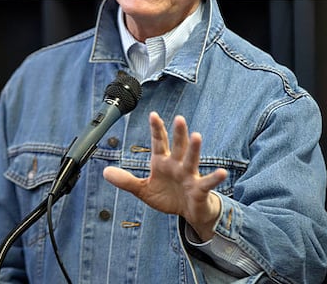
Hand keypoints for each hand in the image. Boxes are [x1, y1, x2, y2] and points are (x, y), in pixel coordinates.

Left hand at [103, 112, 226, 239]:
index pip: (159, 143)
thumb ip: (126, 181)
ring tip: (197, 136)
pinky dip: (214, 178)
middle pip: (178, 146)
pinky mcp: (200, 190)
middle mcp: (177, 165)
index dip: (157, 129)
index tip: (153, 115)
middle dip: (178, 133)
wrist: (188, 212)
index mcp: (163, 162)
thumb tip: (105, 172)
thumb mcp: (143, 190)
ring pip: (192, 160)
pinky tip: (221, 172)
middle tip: (179, 118)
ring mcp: (190, 176)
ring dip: (194, 148)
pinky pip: (207, 183)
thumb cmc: (168, 196)